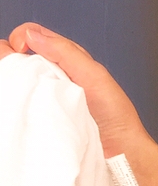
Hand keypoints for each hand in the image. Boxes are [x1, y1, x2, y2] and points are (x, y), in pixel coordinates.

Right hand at [5, 24, 147, 157]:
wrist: (119, 151)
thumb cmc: (114, 116)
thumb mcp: (94, 75)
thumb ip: (65, 52)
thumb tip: (31, 34)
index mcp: (66, 60)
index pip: (33, 36)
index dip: (21, 37)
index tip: (20, 50)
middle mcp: (51, 76)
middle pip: (17, 57)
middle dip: (8, 57)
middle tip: (15, 72)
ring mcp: (43, 97)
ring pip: (14, 79)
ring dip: (9, 78)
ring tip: (16, 88)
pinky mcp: (38, 117)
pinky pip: (17, 104)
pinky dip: (12, 99)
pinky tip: (15, 103)